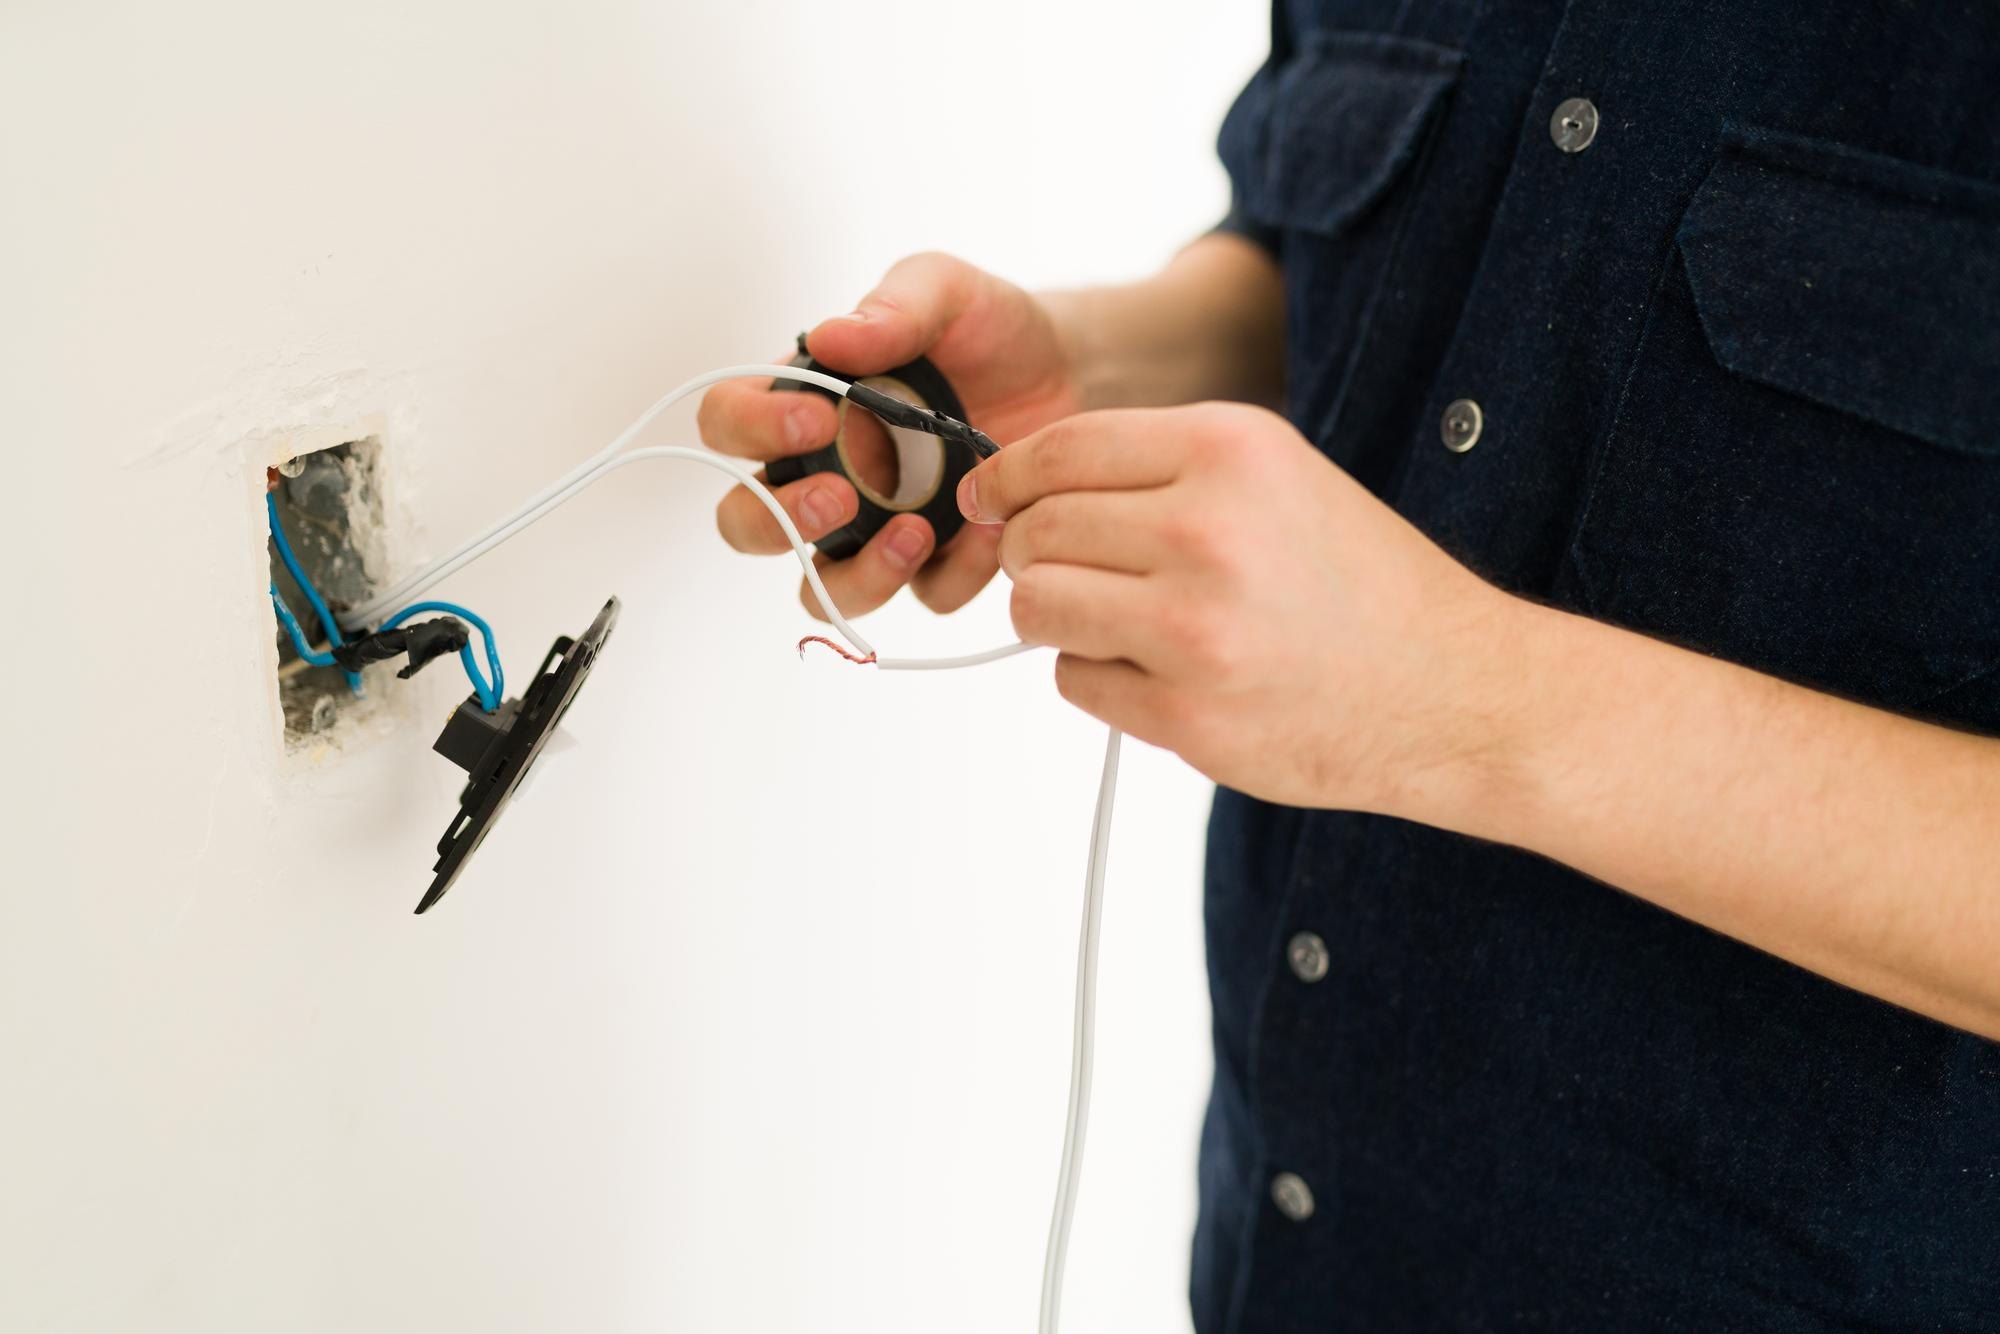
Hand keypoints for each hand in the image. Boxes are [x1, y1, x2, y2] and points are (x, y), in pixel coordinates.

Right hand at [700, 253, 1079, 619]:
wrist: (1069, 370)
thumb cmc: (986, 327)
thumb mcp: (946, 292)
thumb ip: (893, 307)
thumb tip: (830, 337)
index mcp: (803, 403)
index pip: (727, 422)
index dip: (751, 429)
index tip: (818, 417)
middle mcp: (823, 473)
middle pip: (746, 522)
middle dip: (776, 521)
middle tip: (839, 496)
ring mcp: (873, 527)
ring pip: (821, 589)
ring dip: (855, 578)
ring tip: (913, 531)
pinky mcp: (936, 562)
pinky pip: (927, 595)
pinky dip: (953, 573)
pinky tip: (989, 530)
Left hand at [963, 402, 1525, 814]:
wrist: (1454, 691)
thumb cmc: (1359, 583)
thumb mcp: (1277, 478)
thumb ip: (1158, 470)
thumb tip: (1020, 488)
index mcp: (1230, 450)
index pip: (1059, 451)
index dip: (1007, 477)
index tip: (988, 498)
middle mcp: (1207, 530)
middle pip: (1037, 531)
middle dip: (1032, 552)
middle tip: (1067, 570)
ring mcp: (1194, 629)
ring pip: (1037, 605)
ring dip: (1055, 616)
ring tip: (1114, 621)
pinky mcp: (1188, 716)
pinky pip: (1074, 680)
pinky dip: (1097, 677)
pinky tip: (1162, 672)